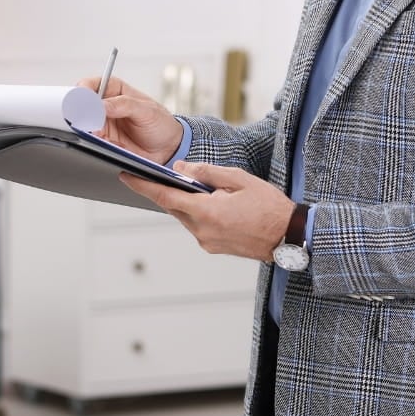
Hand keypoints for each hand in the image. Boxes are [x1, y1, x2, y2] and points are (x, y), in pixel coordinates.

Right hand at [73, 76, 184, 163]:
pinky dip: (93, 141)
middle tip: (89, 118)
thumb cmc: (161, 123)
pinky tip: (103, 142)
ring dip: (87, 128)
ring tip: (98, 132)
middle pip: (83, 104)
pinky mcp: (104, 141)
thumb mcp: (147, 111)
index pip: (92, 84)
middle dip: (82, 112)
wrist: (167, 149)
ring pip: (84, 123)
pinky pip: (91, 140)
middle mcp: (106, 105)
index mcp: (115, 90)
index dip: (84, 90)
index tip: (84, 100)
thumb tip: (102, 105)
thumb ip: (125, 105)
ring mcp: (103, 123)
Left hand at [120, 161, 294, 261]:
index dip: (143, 186)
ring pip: (185, 216)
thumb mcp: (239, 179)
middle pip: (173, 206)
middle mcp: (202, 231)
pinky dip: (197, 212)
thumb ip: (206, 173)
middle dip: (168, 190)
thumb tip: (180, 169)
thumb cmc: (269, 207)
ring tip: (206, 188)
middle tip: (167, 174)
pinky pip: (196, 225)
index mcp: (207, 212)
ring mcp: (207, 241)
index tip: (125, 176)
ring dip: (187, 201)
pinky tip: (213, 203)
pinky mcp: (212, 246)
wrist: (289, 236)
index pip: (165, 197)